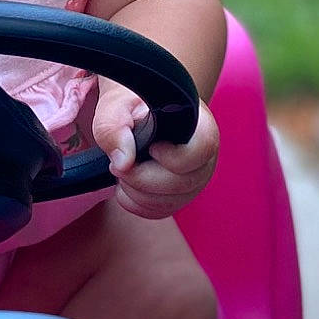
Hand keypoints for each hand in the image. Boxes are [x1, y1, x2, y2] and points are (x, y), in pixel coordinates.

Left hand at [91, 83, 218, 219]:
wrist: (134, 116)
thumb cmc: (130, 107)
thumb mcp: (116, 106)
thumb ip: (114, 125)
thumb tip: (123, 162)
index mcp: (199, 126)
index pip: (204, 148)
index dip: (173, 156)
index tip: (150, 148)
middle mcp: (203, 157)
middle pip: (182, 183)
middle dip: (141, 178)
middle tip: (117, 164)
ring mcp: (193, 181)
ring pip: (169, 202)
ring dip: (134, 191)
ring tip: (122, 169)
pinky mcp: (178, 198)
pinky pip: (157, 212)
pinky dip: (134, 203)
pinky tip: (126, 184)